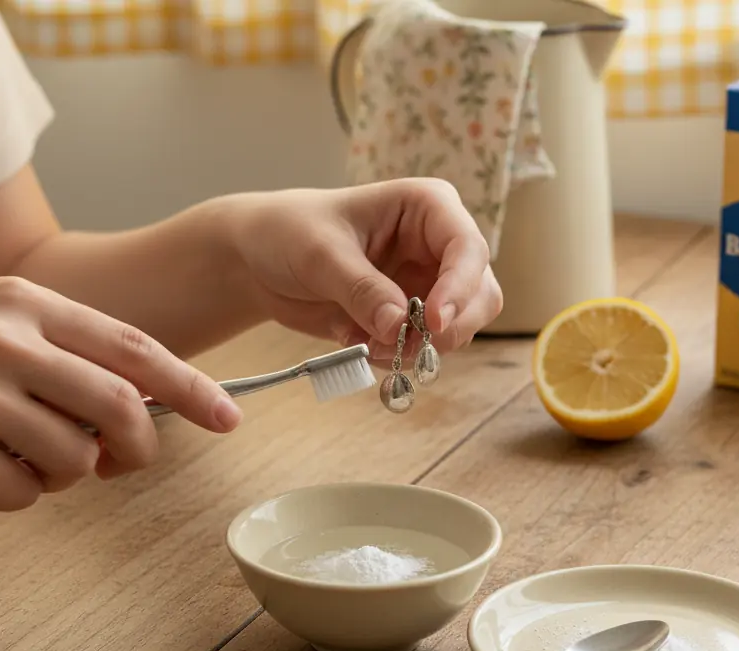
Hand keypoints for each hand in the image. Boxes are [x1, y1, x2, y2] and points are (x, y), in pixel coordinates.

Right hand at [0, 277, 240, 510]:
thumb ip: (64, 354)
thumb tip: (139, 405)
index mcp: (24, 302)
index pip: (132, 346)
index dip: (189, 386)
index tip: (227, 417)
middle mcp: (5, 340)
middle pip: (120, 406)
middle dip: (137, 447)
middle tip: (121, 461)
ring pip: (76, 458)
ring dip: (61, 473)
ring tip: (15, 455)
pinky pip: (24, 495)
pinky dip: (14, 495)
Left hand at [231, 178, 501, 361]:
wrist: (259, 261)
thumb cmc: (290, 232)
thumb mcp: (321, 254)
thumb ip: (361, 288)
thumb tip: (400, 325)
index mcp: (426, 207)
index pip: (467, 248)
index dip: (460, 287)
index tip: (433, 322)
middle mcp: (438, 246)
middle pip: (479, 294)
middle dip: (447, 328)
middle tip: (402, 346)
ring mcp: (428, 284)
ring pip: (458, 328)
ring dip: (419, 348)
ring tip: (368, 345)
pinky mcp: (410, 317)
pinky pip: (425, 348)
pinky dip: (399, 356)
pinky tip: (359, 343)